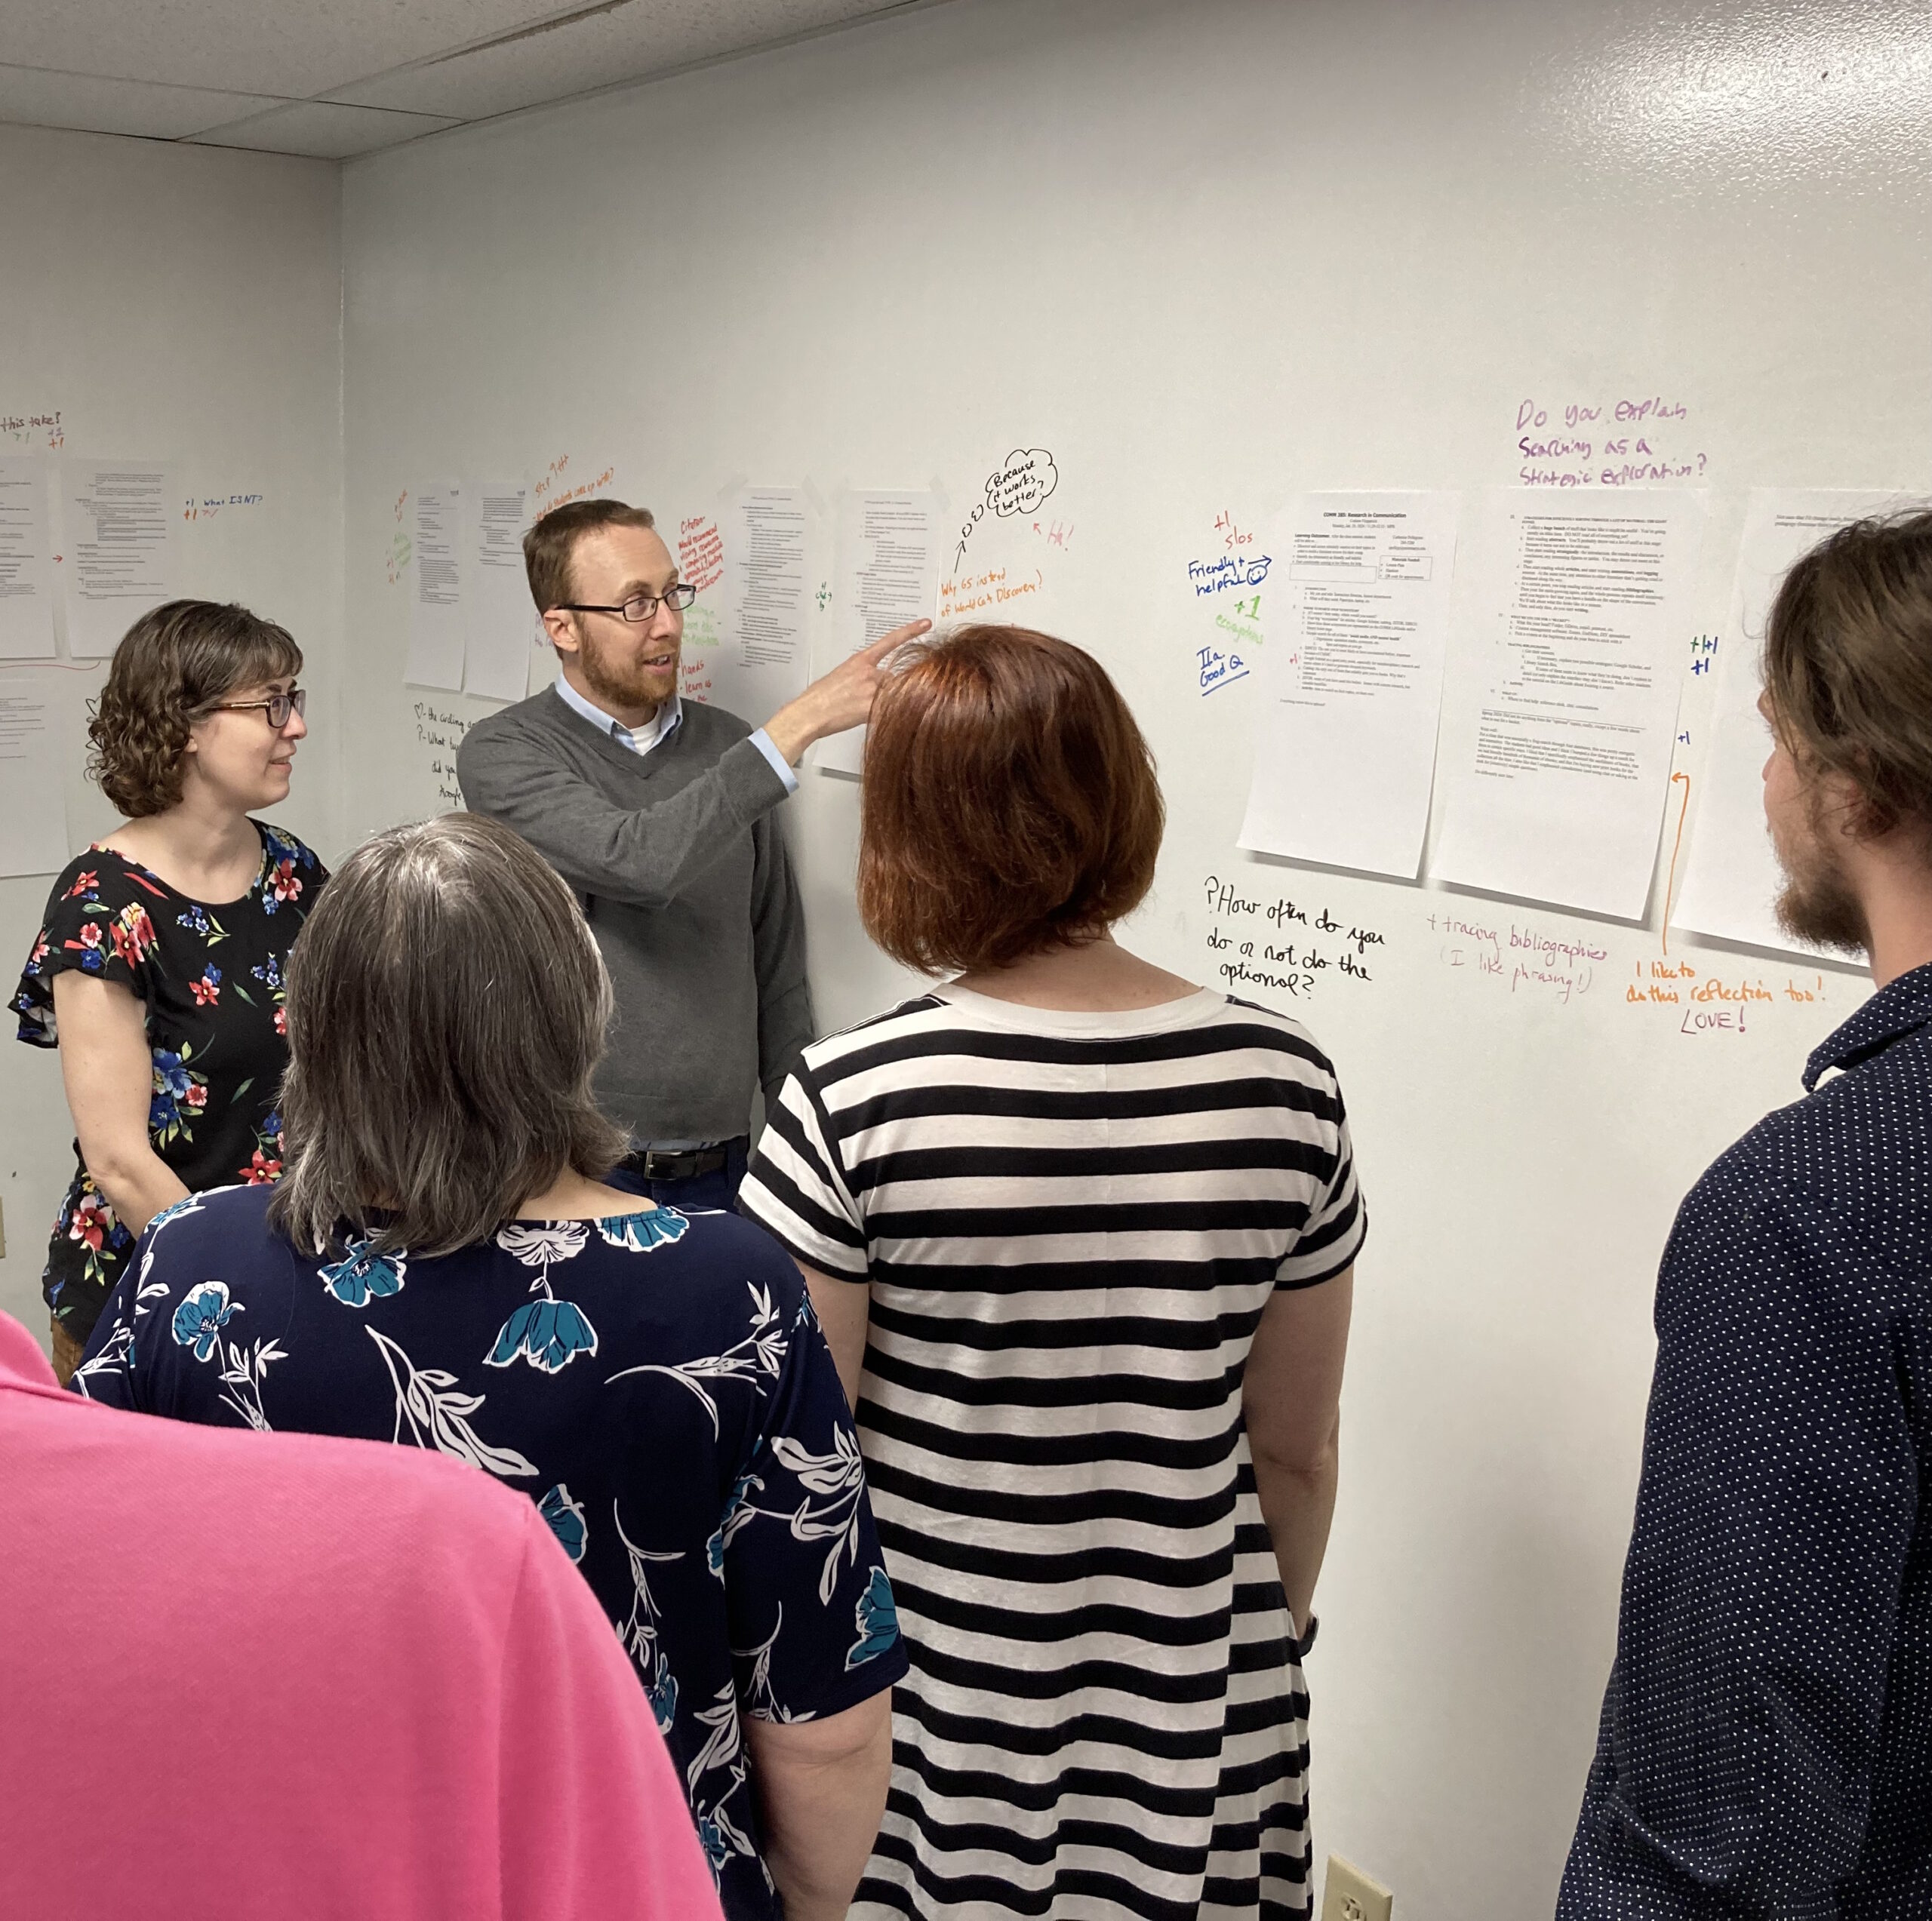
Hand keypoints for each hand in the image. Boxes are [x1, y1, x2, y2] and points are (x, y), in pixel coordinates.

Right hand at [763, 620, 930, 765]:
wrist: (809, 713)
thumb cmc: (820, 697)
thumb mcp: (842, 676)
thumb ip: (862, 675)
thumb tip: (873, 683)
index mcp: (860, 661)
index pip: (890, 641)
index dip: (910, 631)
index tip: (926, 623)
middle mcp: (869, 672)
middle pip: (895, 679)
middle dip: (889, 692)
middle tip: (866, 701)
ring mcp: (871, 690)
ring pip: (893, 696)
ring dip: (886, 705)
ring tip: (861, 711)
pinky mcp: (871, 708)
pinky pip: (887, 712)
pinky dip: (882, 717)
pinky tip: (864, 719)